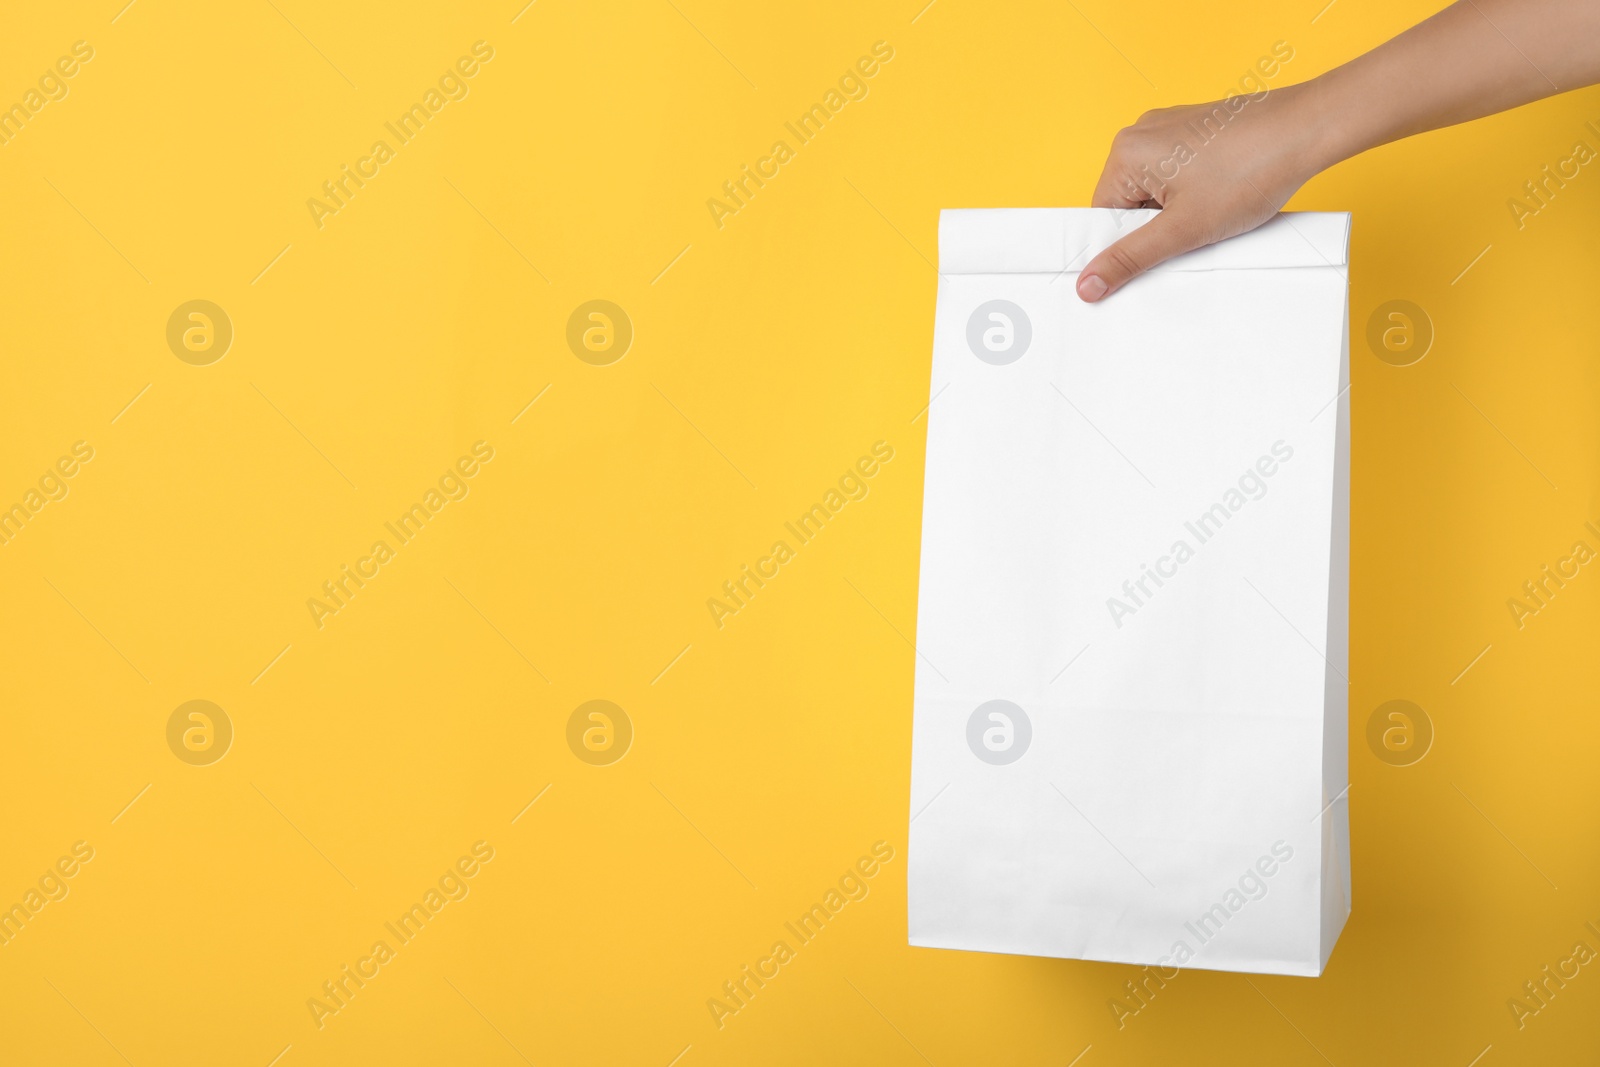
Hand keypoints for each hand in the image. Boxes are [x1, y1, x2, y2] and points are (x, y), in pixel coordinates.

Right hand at [1077, 86, 1324, 301]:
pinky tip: (1220, 201)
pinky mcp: (1196, 128)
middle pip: (1128, 202)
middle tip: (1188, 238)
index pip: (1101, 215)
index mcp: (1125, 152)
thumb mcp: (1183, 230)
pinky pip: (1177, 173)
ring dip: (1176, 213)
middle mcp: (1141, 132)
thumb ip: (1130, 258)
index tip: (1152, 256)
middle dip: (1155, 228)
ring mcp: (1169, 127)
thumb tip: (1087, 284)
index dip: (1125, 244)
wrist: (1307, 130)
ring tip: (1211, 215)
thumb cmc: (1250, 170)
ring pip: (1155, 190)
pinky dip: (1192, 194)